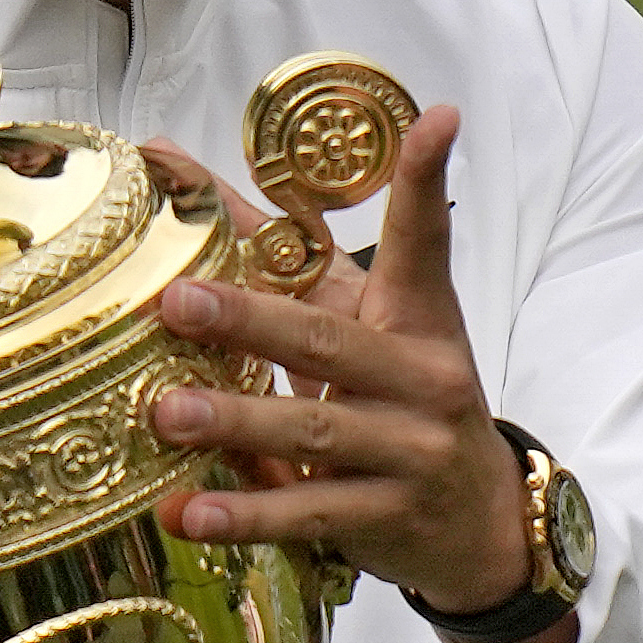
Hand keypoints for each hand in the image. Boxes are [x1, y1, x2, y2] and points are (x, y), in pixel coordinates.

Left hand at [146, 107, 572, 642]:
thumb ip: (277, 253)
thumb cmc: (400, 398)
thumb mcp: (361, 321)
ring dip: (235, 424)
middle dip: (251, 319)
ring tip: (164, 414)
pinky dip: (245, 517)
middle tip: (177, 301)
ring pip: (314, 432)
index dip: (425, 177)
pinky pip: (308, 514)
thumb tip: (177, 164)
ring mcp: (410, 452)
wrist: (478, 522)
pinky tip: (187, 513)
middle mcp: (423, 378)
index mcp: (417, 316)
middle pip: (330, 340)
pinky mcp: (387, 519)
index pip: (424, 238)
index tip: (439, 120)